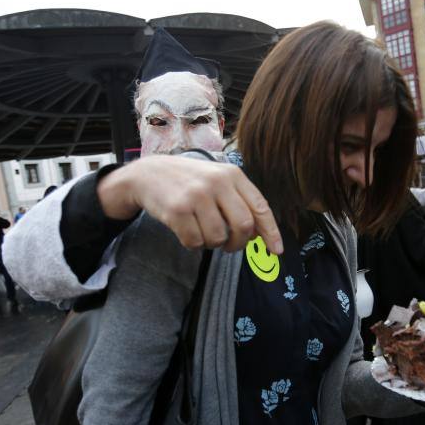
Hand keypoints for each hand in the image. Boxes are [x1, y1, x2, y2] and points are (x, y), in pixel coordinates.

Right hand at [97, 155, 282, 253]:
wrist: (148, 173)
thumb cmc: (190, 182)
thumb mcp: (218, 181)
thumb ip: (240, 202)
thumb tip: (258, 234)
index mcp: (232, 175)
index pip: (260, 207)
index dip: (271, 232)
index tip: (276, 251)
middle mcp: (217, 182)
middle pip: (243, 226)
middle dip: (239, 243)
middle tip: (230, 246)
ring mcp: (196, 195)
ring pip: (218, 238)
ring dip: (212, 244)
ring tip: (203, 232)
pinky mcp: (177, 209)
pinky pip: (195, 242)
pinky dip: (193, 244)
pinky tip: (187, 231)